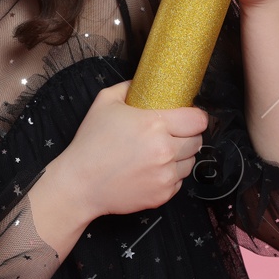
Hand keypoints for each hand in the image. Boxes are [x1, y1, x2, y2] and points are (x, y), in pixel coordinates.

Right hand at [48, 80, 208, 220]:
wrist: (80, 184)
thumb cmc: (91, 143)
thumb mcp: (105, 102)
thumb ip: (129, 87)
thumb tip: (144, 82)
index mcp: (154, 125)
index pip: (198, 120)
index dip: (196, 117)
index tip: (189, 117)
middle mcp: (165, 151)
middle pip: (198, 141)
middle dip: (189, 136)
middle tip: (174, 134)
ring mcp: (165, 175)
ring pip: (191, 162)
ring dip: (181, 157)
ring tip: (160, 153)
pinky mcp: (163, 195)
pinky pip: (179, 182)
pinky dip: (170, 175)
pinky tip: (152, 170)